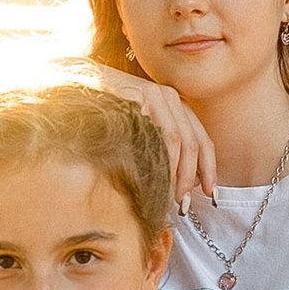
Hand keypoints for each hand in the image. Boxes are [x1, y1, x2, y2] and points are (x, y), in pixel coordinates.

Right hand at [86, 67, 214, 210]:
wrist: (78, 89)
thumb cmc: (107, 114)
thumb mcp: (139, 132)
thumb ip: (159, 149)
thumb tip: (181, 183)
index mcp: (175, 106)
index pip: (201, 139)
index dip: (208, 168)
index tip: (209, 191)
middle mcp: (170, 98)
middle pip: (193, 142)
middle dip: (190, 176)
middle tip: (184, 201)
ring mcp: (157, 95)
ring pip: (178, 139)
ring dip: (176, 172)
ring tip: (168, 194)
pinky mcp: (142, 96)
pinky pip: (158, 133)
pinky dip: (160, 159)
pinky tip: (154, 177)